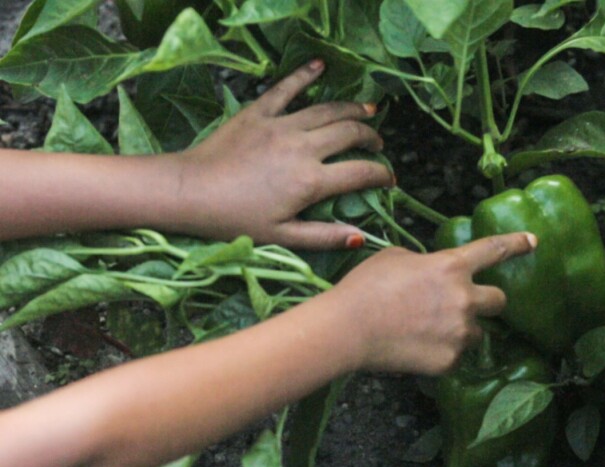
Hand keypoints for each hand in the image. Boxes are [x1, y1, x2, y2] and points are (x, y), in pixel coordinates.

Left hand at [173, 59, 392, 248]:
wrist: (189, 191)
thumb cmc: (234, 219)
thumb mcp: (282, 237)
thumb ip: (325, 236)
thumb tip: (361, 236)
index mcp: (311, 182)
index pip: (361, 173)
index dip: (381, 174)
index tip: (389, 179)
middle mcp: (303, 148)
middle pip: (350, 133)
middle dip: (371, 137)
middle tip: (377, 144)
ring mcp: (281, 125)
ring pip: (328, 110)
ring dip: (352, 108)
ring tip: (367, 110)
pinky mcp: (259, 111)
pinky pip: (287, 88)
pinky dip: (305, 75)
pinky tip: (320, 66)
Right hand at [324, 232, 537, 374]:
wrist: (348, 329)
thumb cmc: (365, 287)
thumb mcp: (395, 258)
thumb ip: (424, 263)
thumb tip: (430, 272)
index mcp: (451, 266)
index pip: (493, 250)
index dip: (516, 244)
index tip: (533, 242)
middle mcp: (464, 298)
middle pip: (499, 300)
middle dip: (485, 302)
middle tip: (463, 306)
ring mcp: (459, 332)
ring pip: (476, 332)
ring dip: (461, 330)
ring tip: (426, 331)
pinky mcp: (449, 361)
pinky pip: (455, 356)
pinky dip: (441, 353)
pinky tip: (416, 348)